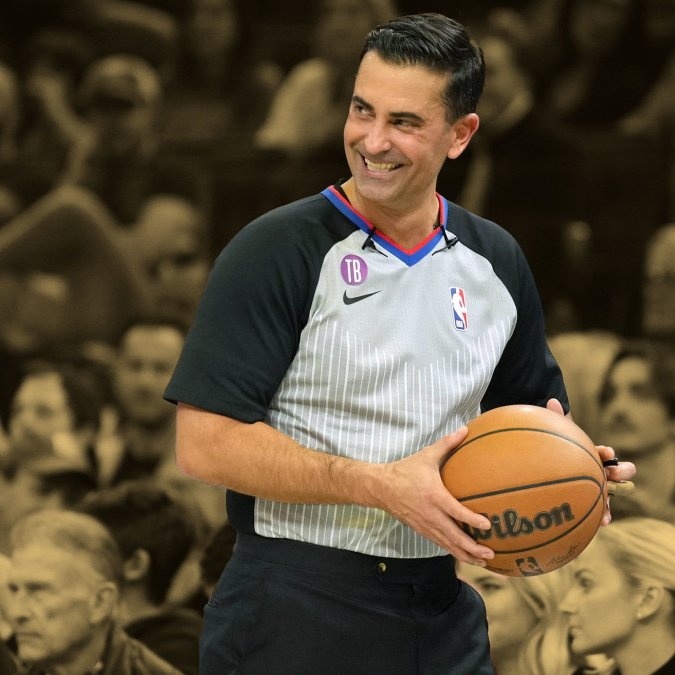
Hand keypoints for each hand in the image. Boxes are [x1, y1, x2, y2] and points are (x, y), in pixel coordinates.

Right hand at [374, 427, 494, 565]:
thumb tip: (465, 429)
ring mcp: (425, 525)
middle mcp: (431, 514)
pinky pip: (440, 543)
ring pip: (448, 544)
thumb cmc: (405, 471)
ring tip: (483, 562)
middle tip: (491, 553)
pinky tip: (465, 556)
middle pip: (454, 536)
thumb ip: (447, 444)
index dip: (472, 520)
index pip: (456, 511)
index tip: (488, 525)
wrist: (381, 487)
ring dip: (466, 554)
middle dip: (473, 548)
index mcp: (434, 496)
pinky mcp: (421, 530)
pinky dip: (454, 551)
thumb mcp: (426, 456)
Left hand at [546, 398, 635, 525]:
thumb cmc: (559, 450)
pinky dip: (603, 516)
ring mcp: (600, 487)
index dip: (607, 452)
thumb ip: (556, 421)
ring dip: (613, 499)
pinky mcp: (593, 501)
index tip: (603, 451)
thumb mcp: (558, 436)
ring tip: (607, 509)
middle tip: (611, 472)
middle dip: (621, 471)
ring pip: (615, 493)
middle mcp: (602, 471)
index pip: (607, 453)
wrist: (555, 466)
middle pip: (621, 471)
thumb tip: (552, 400)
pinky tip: (600, 523)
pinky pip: (601, 511)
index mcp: (595, 455)